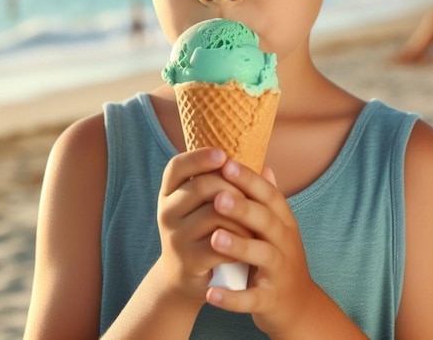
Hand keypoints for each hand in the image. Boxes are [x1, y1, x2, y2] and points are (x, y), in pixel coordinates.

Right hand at [156, 148, 252, 304]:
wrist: (184, 277)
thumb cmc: (202, 231)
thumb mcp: (204, 206)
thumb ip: (226, 184)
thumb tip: (265, 167)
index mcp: (169, 192)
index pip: (177, 166)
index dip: (199, 157)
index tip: (223, 154)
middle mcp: (166, 211)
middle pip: (202, 186)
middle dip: (233, 186)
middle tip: (251, 194)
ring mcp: (175, 236)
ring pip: (214, 214)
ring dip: (241, 215)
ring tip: (256, 220)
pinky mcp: (189, 260)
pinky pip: (220, 242)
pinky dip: (240, 239)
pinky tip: (249, 241)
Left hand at [205, 160, 317, 336]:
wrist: (298, 306)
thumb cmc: (278, 255)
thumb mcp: (277, 225)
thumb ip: (266, 198)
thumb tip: (263, 163)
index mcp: (283, 220)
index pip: (268, 194)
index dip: (249, 179)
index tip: (227, 162)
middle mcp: (285, 242)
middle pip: (266, 221)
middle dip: (243, 208)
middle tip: (218, 197)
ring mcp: (280, 271)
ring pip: (262, 256)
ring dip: (239, 247)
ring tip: (214, 238)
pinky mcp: (271, 300)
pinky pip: (252, 299)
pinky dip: (233, 298)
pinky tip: (211, 294)